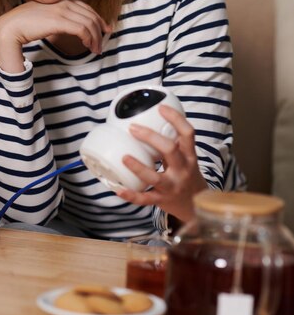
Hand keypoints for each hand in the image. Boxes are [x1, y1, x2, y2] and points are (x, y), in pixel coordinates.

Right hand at [0, 0, 110, 72]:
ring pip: (88, 23)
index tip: (104, 28)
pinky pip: (82, 29)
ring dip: (96, 37)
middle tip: (103, 41)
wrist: (9, 28)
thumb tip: (65, 27)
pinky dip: (89, 38)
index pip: (84, 7)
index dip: (96, 17)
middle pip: (89, 14)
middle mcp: (62, 2)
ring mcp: (61, 10)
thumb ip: (55, 19)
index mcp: (58, 0)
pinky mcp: (59, 21)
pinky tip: (88, 46)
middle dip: (100, 28)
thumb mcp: (43, 19)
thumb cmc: (23, 26)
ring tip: (96, 49)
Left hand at [116, 104, 207, 222]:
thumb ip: (174, 143)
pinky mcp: (162, 200)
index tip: (161, 108)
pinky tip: (118, 189)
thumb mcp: (186, 158)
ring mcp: (172, 186)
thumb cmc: (186, 175)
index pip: (187, 133)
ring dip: (138, 167)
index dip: (176, 119)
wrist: (196, 206)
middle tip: (133, 128)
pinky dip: (131, 195)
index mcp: (189, 156)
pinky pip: (145, 199)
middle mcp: (182, 170)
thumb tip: (154, 119)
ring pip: (155, 177)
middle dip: (151, 137)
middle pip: (170, 149)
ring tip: (124, 157)